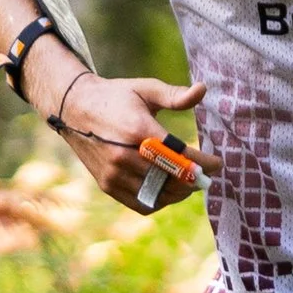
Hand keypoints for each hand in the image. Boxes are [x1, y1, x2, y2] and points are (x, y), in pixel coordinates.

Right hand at [39, 65, 210, 212]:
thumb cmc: (116, 97)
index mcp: (138, 130)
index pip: (180, 155)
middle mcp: (125, 155)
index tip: (218, 163)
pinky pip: (141, 203)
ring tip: (190, 182)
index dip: (203, 163)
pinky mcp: (107, 185)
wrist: (74, 108)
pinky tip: (169, 190)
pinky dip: (160, 200)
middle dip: (195, 179)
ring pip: (158, 193)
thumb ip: (174, 96)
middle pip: (172, 178)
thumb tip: (203, 89)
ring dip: (180, 192)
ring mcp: (114, 173)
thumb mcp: (145, 89)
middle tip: (206, 175)